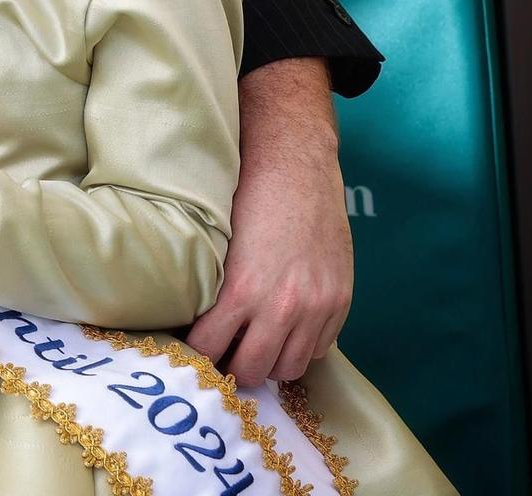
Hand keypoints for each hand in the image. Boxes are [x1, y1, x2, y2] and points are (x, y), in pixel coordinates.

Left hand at [186, 59, 352, 384]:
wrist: (296, 162)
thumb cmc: (245, 195)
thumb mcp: (218, 243)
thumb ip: (211, 288)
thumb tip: (191, 324)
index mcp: (241, 291)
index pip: (210, 351)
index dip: (198, 353)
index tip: (192, 348)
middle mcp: (282, 306)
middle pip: (253, 371)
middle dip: (234, 366)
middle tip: (223, 354)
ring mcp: (317, 306)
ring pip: (289, 367)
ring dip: (269, 361)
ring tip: (254, 344)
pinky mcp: (340, 300)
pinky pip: (319, 349)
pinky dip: (300, 346)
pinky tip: (284, 329)